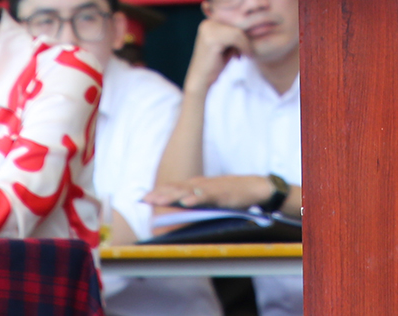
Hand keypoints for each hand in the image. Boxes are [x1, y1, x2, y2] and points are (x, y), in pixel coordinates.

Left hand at [144, 174, 273, 212]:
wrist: (254, 187)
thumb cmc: (231, 195)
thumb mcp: (210, 199)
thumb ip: (196, 203)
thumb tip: (181, 213)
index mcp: (196, 186)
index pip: (174, 188)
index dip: (159, 192)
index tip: (143, 198)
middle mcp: (200, 185)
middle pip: (177, 188)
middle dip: (160, 193)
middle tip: (145, 199)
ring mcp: (210, 188)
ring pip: (188, 191)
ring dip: (172, 195)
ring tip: (159, 199)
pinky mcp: (221, 193)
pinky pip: (206, 196)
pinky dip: (195, 198)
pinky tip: (186, 203)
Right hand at [181, 18, 250, 94]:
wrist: (200, 80)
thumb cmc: (215, 63)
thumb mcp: (226, 45)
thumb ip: (235, 33)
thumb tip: (255, 23)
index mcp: (210, 21)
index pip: (235, 19)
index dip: (244, 32)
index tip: (246, 46)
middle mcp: (208, 22)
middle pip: (237, 23)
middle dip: (245, 38)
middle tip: (246, 52)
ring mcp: (208, 30)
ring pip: (238, 31)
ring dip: (246, 44)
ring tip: (245, 55)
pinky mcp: (212, 39)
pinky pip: (236, 37)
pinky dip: (243, 47)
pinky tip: (241, 57)